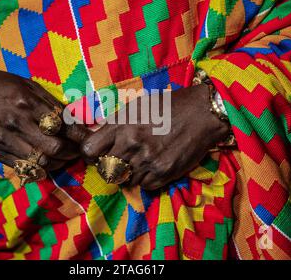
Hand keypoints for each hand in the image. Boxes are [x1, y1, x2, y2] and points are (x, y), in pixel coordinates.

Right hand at [0, 62, 87, 170]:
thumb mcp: (26, 84)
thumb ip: (50, 103)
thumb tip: (74, 119)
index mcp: (26, 102)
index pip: (62, 125)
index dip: (80, 136)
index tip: (89, 139)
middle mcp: (16, 123)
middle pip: (54, 148)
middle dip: (72, 152)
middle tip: (79, 150)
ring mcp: (5, 140)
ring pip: (41, 162)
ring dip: (59, 162)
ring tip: (65, 157)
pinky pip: (25, 168)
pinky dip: (41, 168)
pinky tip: (47, 162)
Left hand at [81, 84, 229, 190]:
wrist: (201, 112)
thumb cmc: (168, 106)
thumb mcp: (136, 106)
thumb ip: (116, 124)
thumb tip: (99, 140)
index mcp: (121, 124)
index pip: (89, 150)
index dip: (90, 155)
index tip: (96, 156)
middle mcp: (131, 143)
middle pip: (106, 170)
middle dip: (110, 168)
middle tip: (120, 162)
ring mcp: (147, 160)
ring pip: (125, 181)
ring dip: (130, 175)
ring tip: (142, 161)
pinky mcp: (163, 172)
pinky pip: (144, 186)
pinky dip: (146, 179)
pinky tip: (154, 166)